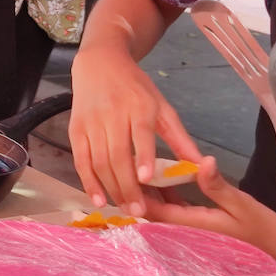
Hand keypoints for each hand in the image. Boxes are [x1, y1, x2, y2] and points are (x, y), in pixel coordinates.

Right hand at [68, 43, 202, 216]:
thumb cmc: (135, 88)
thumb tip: (200, 166)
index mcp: (139, 106)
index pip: (140, 133)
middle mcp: (113, 114)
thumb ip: (179, 138)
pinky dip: (88, 181)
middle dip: (127, 185)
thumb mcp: (162, 107)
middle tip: (139, 211)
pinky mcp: (75, 129)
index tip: (147, 179)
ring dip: (110, 188)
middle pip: (117, 154)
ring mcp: (91, 122)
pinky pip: (80, 159)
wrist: (99, 64)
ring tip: (124, 208)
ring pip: (98, 160)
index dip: (142, 156)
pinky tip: (98, 199)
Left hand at [140, 156, 275, 261]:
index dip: (139, 194)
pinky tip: (166, 182)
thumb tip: (203, 161)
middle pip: (154, 214)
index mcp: (193, 226)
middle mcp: (187, 232)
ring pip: (164, 214)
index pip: (156, 212)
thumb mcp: (242, 204)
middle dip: (142, 193)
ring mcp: (192, 233)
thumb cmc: (263, 228)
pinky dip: (169, 200)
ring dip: (154, 196)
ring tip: (143, 170)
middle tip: (132, 166)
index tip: (129, 171)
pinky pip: (176, 215)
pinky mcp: (200, 230)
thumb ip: (217, 185)